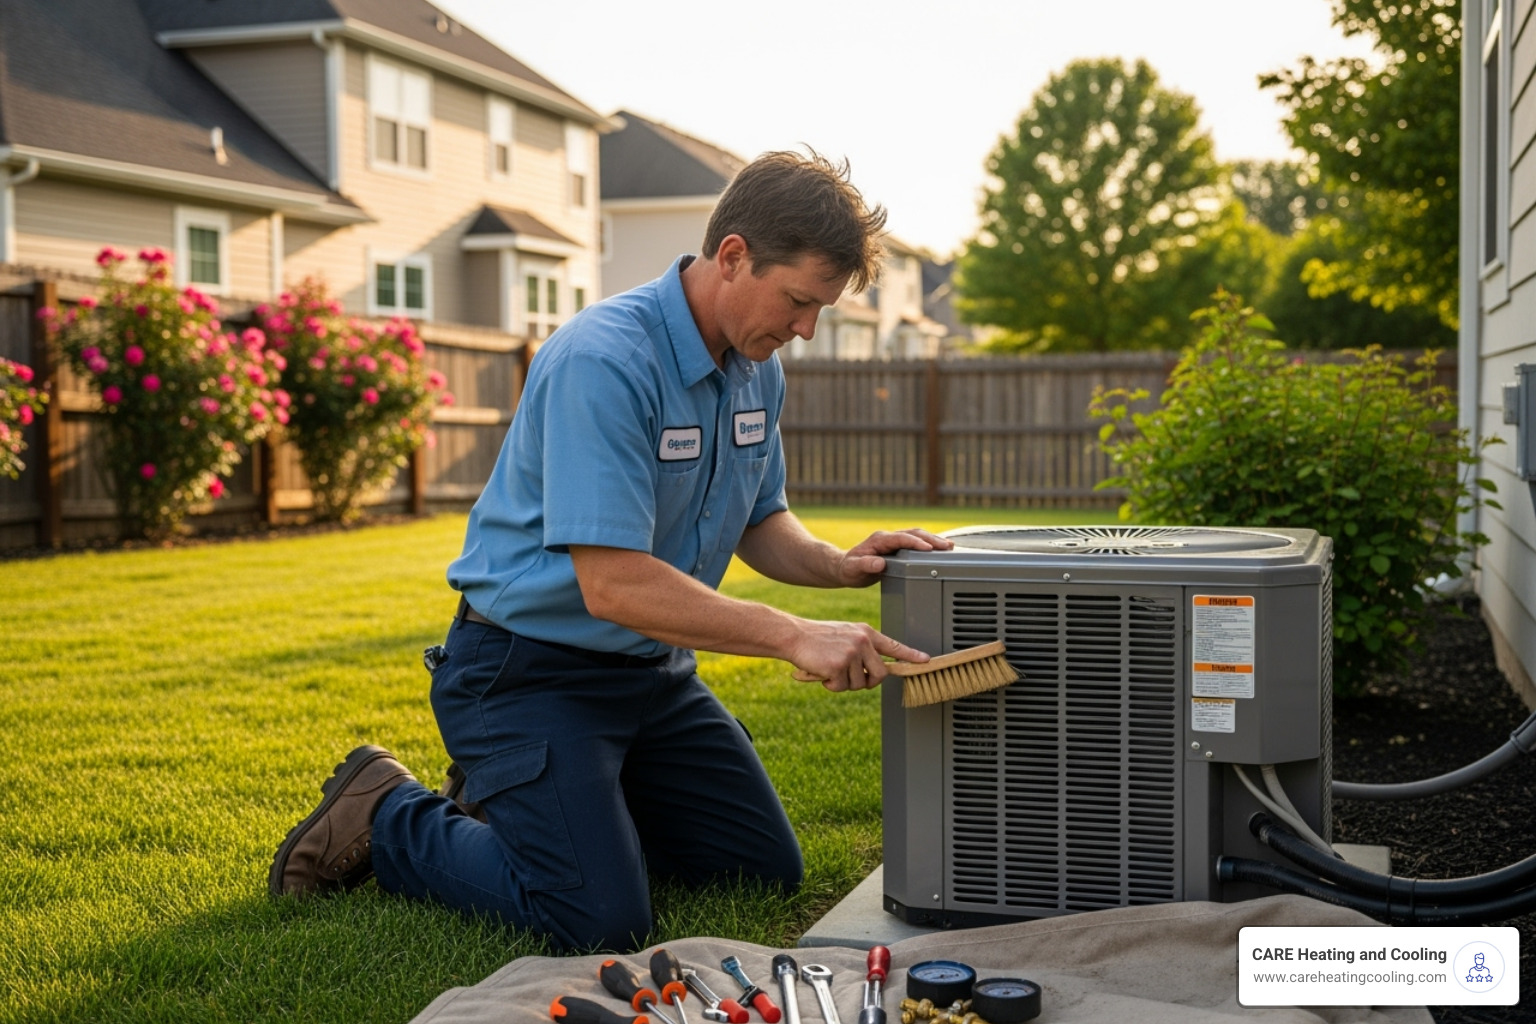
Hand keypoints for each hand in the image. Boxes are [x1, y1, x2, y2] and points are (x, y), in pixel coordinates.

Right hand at [789, 621, 930, 692]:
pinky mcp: (839, 665)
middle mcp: (863, 641)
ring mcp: (852, 653)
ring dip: (843, 683)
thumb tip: (873, 673)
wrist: (794, 636)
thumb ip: (862, 650)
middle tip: (849, 677)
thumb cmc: (817, 638)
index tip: (926, 660)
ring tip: (829, 667)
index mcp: (866, 633)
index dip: (911, 655)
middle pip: (879, 674)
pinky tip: (821, 671)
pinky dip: (830, 684)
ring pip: (858, 684)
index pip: (893, 645)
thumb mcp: (845, 637)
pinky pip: (841, 687)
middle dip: (867, 682)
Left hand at [835, 528, 953, 587]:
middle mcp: (888, 537)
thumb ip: (864, 565)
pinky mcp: (898, 547)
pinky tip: (940, 549)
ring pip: (917, 536)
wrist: (845, 567)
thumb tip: (878, 564)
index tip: (928, 549)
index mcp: (879, 540)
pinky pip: (916, 542)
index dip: (915, 543)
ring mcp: (894, 541)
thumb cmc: (849, 569)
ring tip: (949, 546)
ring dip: (933, 539)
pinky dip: (929, 544)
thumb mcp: (853, 569)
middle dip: (931, 539)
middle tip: (947, 546)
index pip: (900, 538)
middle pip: (913, 534)